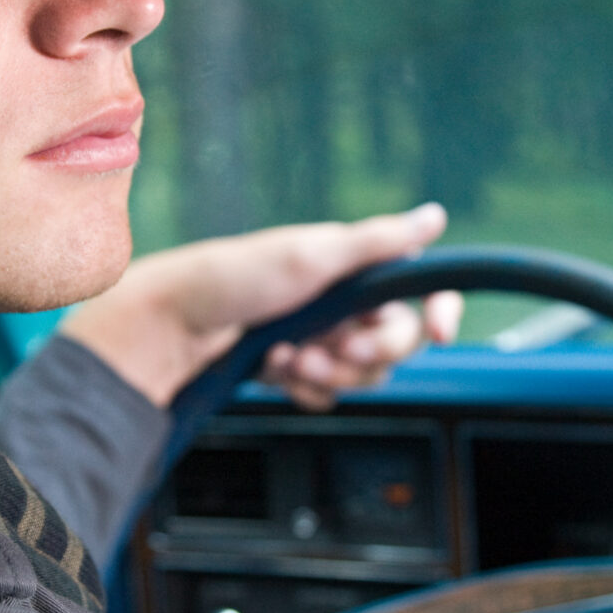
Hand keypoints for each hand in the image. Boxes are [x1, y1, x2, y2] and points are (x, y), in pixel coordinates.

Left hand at [60, 205, 465, 409]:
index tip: (440, 332)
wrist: (172, 325)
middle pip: (398, 343)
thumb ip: (380, 242)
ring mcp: (322, 338)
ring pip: (364, 375)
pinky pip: (328, 395)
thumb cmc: (235, 277)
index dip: (439, 312)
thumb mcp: (312, 254)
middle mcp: (344, 303)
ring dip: (331, 372)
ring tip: (293, 357)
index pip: (421, 292)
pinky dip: (305, 387)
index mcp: (355, 269)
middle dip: (369, 350)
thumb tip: (436, 217)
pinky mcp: (299, 369)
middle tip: (338, 347)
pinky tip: (276, 368)